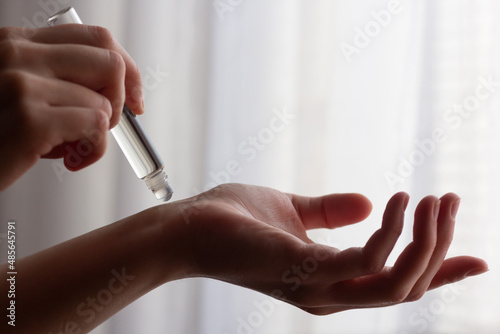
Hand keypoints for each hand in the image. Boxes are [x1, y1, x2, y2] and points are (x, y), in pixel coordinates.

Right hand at [0, 25, 143, 189]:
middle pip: (111, 64)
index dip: (127, 68)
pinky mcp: (30, 118)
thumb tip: (117, 90)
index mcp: (18, 43)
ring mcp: (22, 84)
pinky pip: (96, 126)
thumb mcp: (20, 92)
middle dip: (121, 101)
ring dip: (99, 136)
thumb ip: (58, 79)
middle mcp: (17, 55)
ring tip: (72, 148)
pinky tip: (71, 159)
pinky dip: (94, 149)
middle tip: (105, 125)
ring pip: (105, 103)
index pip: (96, 39)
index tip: (134, 97)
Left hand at [172, 184, 487, 313]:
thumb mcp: (293, 212)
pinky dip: (390, 231)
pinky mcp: (304, 270)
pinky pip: (367, 260)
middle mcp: (330, 294)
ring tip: (434, 199)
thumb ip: (330, 213)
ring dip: (425, 241)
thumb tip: (371, 203)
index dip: (439, 272)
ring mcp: (318, 288)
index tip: (476, 256)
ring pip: (397, 281)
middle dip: (438, 247)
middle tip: (449, 201)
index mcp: (329, 281)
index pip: (395, 283)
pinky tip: (395, 199)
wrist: (188, 227)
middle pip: (406, 285)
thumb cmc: (235, 221)